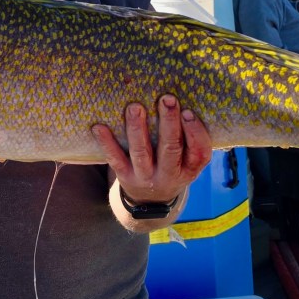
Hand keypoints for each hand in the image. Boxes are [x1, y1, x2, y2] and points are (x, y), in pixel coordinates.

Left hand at [92, 94, 212, 204]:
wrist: (151, 201)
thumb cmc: (173, 167)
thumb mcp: (187, 161)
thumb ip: (188, 138)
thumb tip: (185, 97)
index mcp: (189, 169)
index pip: (199, 152)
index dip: (195, 132)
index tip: (188, 111)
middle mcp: (169, 174)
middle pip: (171, 149)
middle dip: (169, 123)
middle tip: (167, 99)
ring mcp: (145, 176)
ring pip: (141, 152)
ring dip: (138, 129)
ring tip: (135, 107)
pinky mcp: (125, 176)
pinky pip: (115, 159)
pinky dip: (107, 142)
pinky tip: (99, 127)